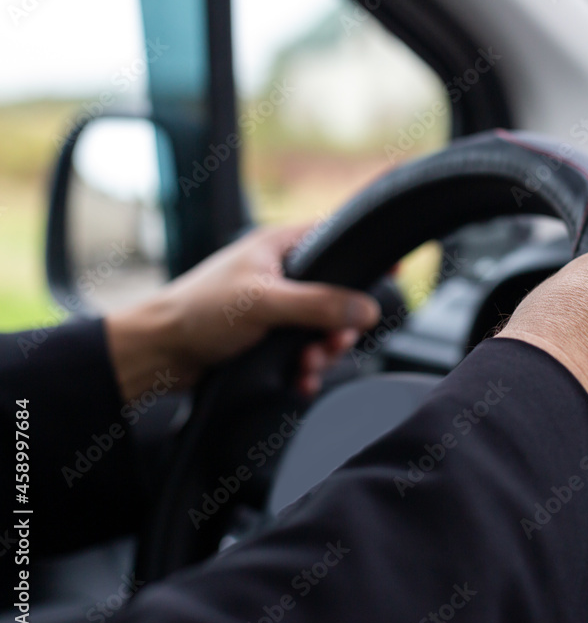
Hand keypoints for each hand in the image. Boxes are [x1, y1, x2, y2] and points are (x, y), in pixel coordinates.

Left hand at [106, 224, 380, 400]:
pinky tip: (300, 382)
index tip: (393, 270)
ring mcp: (275, 308)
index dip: (364, 256)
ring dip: (321, 353)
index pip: (336, 240)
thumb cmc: (197, 312)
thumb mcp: (264, 302)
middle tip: (332, 345)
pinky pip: (304, 352)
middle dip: (338, 327)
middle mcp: (281, 274)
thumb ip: (318, 304)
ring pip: (322, 329)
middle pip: (337, 296)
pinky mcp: (268, 338)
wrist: (159, 354)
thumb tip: (366, 308)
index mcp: (280, 246)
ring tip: (306, 367)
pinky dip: (307, 370)